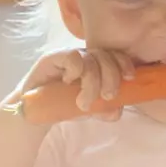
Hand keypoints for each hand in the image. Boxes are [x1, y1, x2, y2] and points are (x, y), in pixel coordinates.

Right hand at [19, 49, 134, 121]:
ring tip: (84, 103)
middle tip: (106, 97)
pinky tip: (68, 83)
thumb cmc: (65, 105)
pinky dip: (76, 72)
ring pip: (92, 59)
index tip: (129, 78)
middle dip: (111, 78)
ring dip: (92, 83)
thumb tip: (116, 111)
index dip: (125, 64)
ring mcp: (70, 55)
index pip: (117, 55)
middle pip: (107, 56)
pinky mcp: (54, 57)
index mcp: (98, 65)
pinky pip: (73, 58)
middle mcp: (86, 56)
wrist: (35, 111)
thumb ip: (105, 109)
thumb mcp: (91, 109)